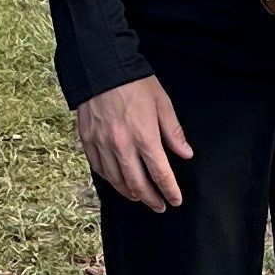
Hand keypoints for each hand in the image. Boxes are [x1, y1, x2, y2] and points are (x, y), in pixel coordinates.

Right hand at [74, 76, 193, 210]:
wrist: (101, 68)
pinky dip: (110, 180)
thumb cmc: (135, 84)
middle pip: (137, 184)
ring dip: (130, 193)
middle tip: (159, 206)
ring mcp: (102, 145)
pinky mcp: (87, 141)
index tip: (175, 200)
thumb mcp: (162, 103)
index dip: (169, 191)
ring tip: (139, 197)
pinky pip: (99, 169)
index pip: (160, 174)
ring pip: (116, 180)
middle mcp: (122, 146)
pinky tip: (117, 182)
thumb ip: (173, 132)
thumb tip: (186, 154)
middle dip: (150, 198)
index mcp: (144, 137)